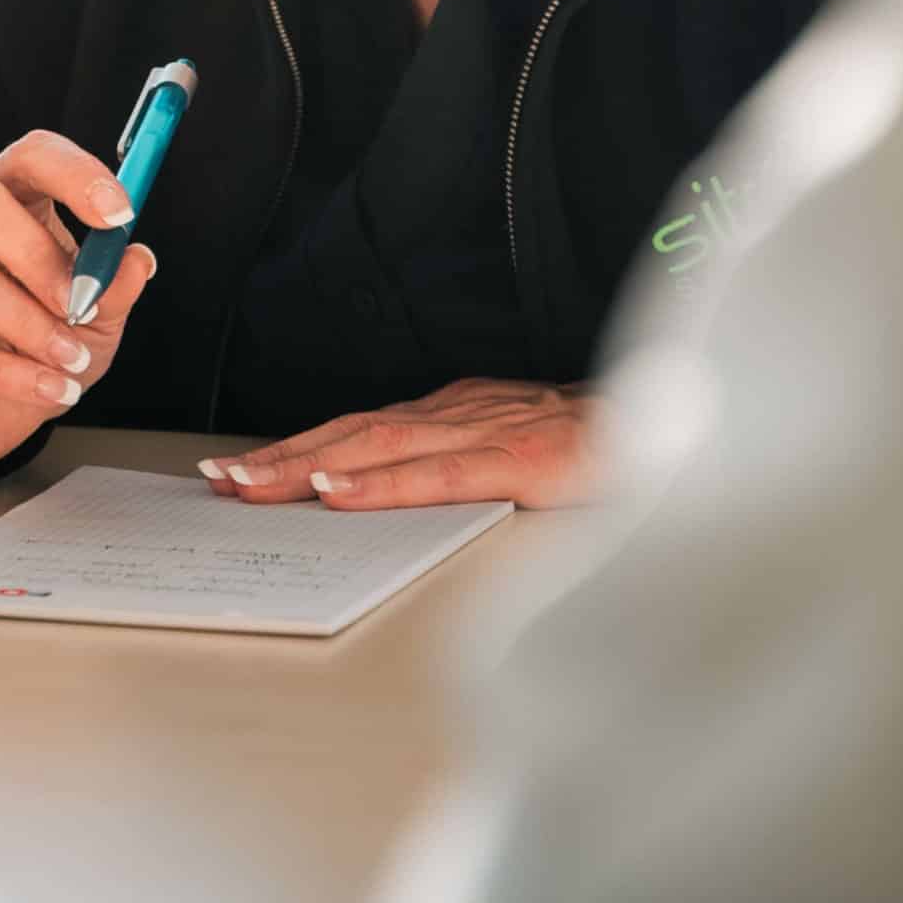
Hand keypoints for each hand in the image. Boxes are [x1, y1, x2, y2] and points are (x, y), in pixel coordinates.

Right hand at [0, 130, 156, 468]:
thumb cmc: (40, 342)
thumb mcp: (95, 319)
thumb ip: (113, 288)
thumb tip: (137, 261)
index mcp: (6, 194)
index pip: (31, 154)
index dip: (75, 174)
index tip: (120, 215)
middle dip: (37, 255)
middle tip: (81, 305)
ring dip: (24, 322)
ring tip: (69, 362)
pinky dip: (7, 373)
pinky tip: (48, 390)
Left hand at [199, 377, 595, 510]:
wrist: (681, 430)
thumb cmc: (602, 448)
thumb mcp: (518, 453)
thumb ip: (464, 467)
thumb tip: (400, 491)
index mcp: (459, 411)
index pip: (363, 429)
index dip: (300, 448)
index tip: (243, 469)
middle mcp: (462, 411)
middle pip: (354, 432)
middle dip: (283, 457)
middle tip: (220, 481)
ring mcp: (490, 431)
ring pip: (380, 446)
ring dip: (309, 465)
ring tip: (252, 485)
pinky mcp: (522, 459)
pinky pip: (439, 473)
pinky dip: (384, 482)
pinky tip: (340, 492)